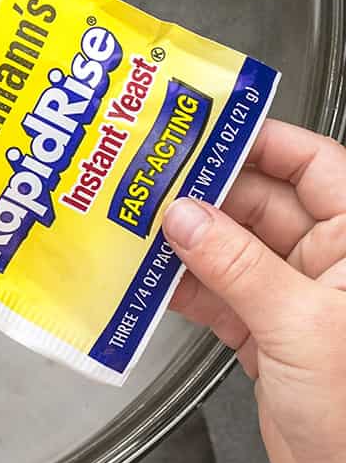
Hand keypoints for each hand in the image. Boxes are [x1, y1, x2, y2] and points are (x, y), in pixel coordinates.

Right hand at [163, 119, 345, 462]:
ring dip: (188, 239)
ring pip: (234, 247)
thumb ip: (237, 264)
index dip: (260, 140)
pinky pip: (219, 293)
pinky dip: (185, 286)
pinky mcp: (267, 335)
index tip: (203, 127)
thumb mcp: (300, 324)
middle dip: (208, 190)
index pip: (312, 164)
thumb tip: (185, 215)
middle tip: (151, 174)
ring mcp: (297, 299)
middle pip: (263, 202)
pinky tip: (149, 276)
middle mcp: (332, 264)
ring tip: (137, 220)